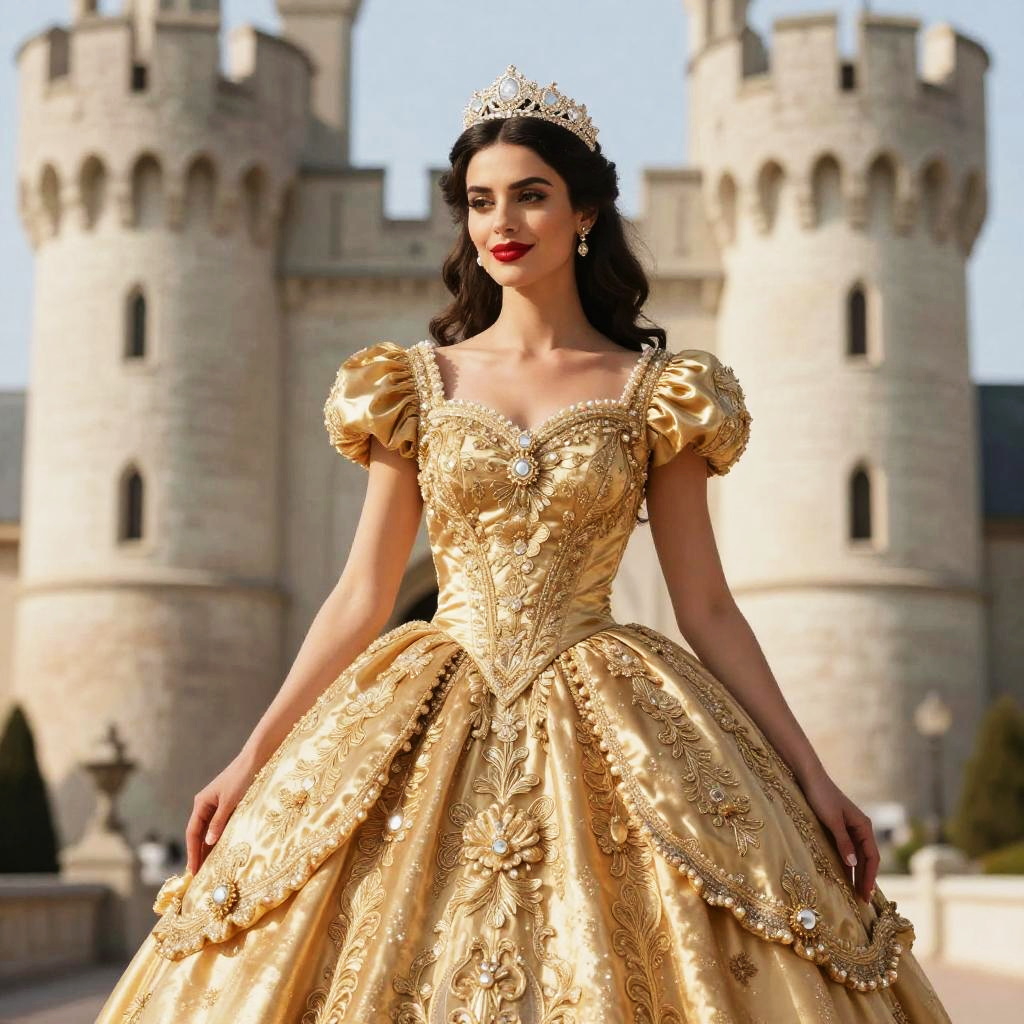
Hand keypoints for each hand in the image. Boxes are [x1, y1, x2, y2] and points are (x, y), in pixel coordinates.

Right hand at [185, 755, 258, 874]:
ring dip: (208, 848)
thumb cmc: (242, 777)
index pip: (192, 833)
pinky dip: (218, 839)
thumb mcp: (230, 802)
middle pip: (198, 834)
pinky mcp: (228, 805)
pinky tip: (220, 851)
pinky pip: (219, 826)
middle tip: (198, 876)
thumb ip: (219, 822)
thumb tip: (207, 843)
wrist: (257, 758)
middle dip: (198, 854)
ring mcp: (217, 805)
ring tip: (208, 869)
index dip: (192, 853)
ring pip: (209, 831)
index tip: (192, 872)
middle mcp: (206, 804)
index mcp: (201, 803)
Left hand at [799, 774, 878, 903]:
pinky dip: (848, 864)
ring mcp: (850, 829)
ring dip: (857, 874)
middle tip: (863, 901)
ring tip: (856, 893)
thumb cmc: (821, 796)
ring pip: (858, 856)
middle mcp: (860, 828)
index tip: (866, 894)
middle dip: (866, 879)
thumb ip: (843, 842)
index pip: (872, 857)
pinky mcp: (839, 828)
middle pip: (867, 859)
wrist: (809, 778)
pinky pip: (848, 851)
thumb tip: (853, 863)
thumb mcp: (832, 820)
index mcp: (864, 826)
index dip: (870, 876)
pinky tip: (845, 875)